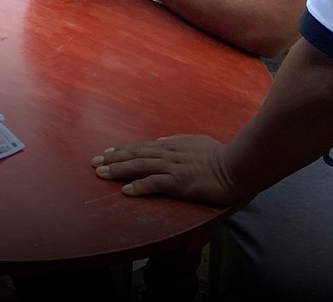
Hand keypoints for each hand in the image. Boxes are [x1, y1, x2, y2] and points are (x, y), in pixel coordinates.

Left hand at [92, 134, 241, 204]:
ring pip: (139, 166)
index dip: (123, 150)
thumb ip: (178, 142)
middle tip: (94, 162)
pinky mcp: (180, 182)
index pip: (142, 146)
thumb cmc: (223, 156)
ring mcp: (173, 167)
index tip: (107, 153)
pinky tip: (126, 190)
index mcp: (174, 145)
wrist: (238, 166)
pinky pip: (154, 183)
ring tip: (101, 174)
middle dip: (113, 159)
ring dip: (118, 170)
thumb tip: (161, 141)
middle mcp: (169, 153)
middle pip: (135, 154)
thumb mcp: (197, 142)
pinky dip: (139, 186)